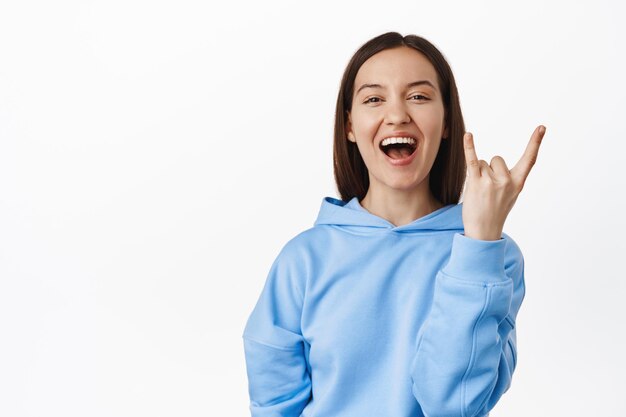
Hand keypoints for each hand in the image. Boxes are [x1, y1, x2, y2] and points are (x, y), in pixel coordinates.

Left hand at [461, 125, 546, 240]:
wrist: (483, 231)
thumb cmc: (495, 211)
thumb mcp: (510, 195)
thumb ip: (508, 179)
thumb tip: (494, 162)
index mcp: (518, 183)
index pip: (529, 160)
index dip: (535, 143)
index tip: (542, 127)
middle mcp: (507, 181)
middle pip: (496, 159)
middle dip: (489, 170)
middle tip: (487, 190)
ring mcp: (492, 182)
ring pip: (482, 163)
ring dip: (478, 174)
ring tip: (478, 192)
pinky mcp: (476, 182)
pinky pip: (472, 160)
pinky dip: (469, 147)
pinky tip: (468, 135)